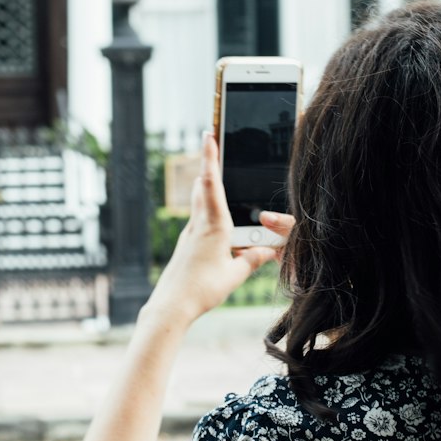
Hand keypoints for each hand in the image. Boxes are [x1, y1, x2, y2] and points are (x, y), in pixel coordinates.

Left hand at [142, 133, 287, 326]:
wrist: (170, 306)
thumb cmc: (202, 291)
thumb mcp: (234, 276)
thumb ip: (252, 259)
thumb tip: (269, 250)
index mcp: (213, 226)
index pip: (211, 183)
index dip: (210, 157)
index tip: (208, 134)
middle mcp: (199, 225)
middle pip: (202, 186)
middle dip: (208, 164)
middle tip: (211, 142)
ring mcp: (190, 234)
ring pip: (199, 202)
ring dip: (206, 185)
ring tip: (212, 171)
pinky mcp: (186, 245)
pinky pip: (199, 219)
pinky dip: (206, 208)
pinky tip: (214, 216)